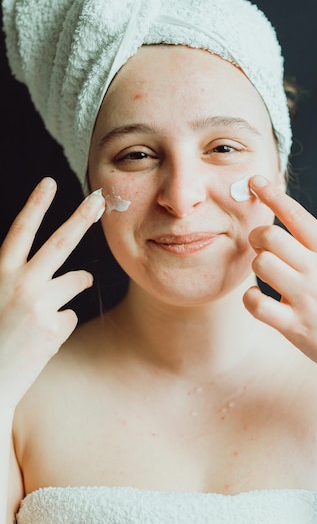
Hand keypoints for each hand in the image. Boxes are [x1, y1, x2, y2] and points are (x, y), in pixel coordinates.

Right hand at [0, 178, 104, 407]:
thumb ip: (18, 277)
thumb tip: (68, 271)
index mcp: (0, 272)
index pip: (19, 231)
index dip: (35, 205)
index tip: (49, 183)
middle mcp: (19, 283)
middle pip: (60, 243)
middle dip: (82, 218)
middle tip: (99, 200)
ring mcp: (39, 305)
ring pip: (78, 280)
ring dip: (77, 285)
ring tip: (45, 312)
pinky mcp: (54, 327)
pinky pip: (71, 316)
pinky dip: (60, 325)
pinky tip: (40, 340)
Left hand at [243, 176, 316, 386]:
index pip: (297, 215)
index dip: (272, 194)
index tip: (254, 181)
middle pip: (272, 236)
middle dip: (257, 235)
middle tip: (259, 244)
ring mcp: (307, 300)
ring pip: (263, 264)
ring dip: (256, 265)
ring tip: (266, 274)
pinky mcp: (295, 327)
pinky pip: (258, 305)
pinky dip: (250, 299)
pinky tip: (257, 299)